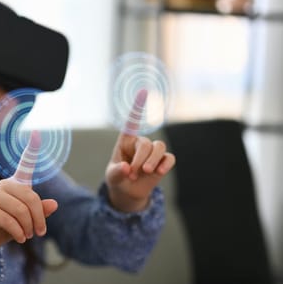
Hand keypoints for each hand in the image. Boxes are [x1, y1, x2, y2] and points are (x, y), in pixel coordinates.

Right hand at [0, 131, 57, 269]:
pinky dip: (19, 232)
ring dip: (29, 227)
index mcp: (17, 184)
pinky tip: (21, 238)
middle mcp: (4, 185)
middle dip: (39, 218)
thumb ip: (41, 211)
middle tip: (40, 232)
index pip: (25, 164)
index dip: (32, 149)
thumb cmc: (10, 225)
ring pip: (21, 211)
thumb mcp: (29, 219)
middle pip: (31, 198)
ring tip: (28, 235)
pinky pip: (9, 221)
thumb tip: (54, 204)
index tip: (36, 133)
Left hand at [105, 89, 174, 211]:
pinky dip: (165, 164)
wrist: (128, 192)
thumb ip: (117, 172)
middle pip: (146, 143)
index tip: (144, 91)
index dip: (138, 107)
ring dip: (152, 161)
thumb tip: (127, 168)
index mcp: (125, 141)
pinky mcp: (162, 162)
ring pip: (159, 147)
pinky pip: (170, 158)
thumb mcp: (112, 176)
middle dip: (140, 160)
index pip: (132, 122)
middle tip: (132, 174)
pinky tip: (159, 172)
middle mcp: (140, 143)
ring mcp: (153, 152)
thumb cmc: (118, 178)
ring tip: (145, 173)